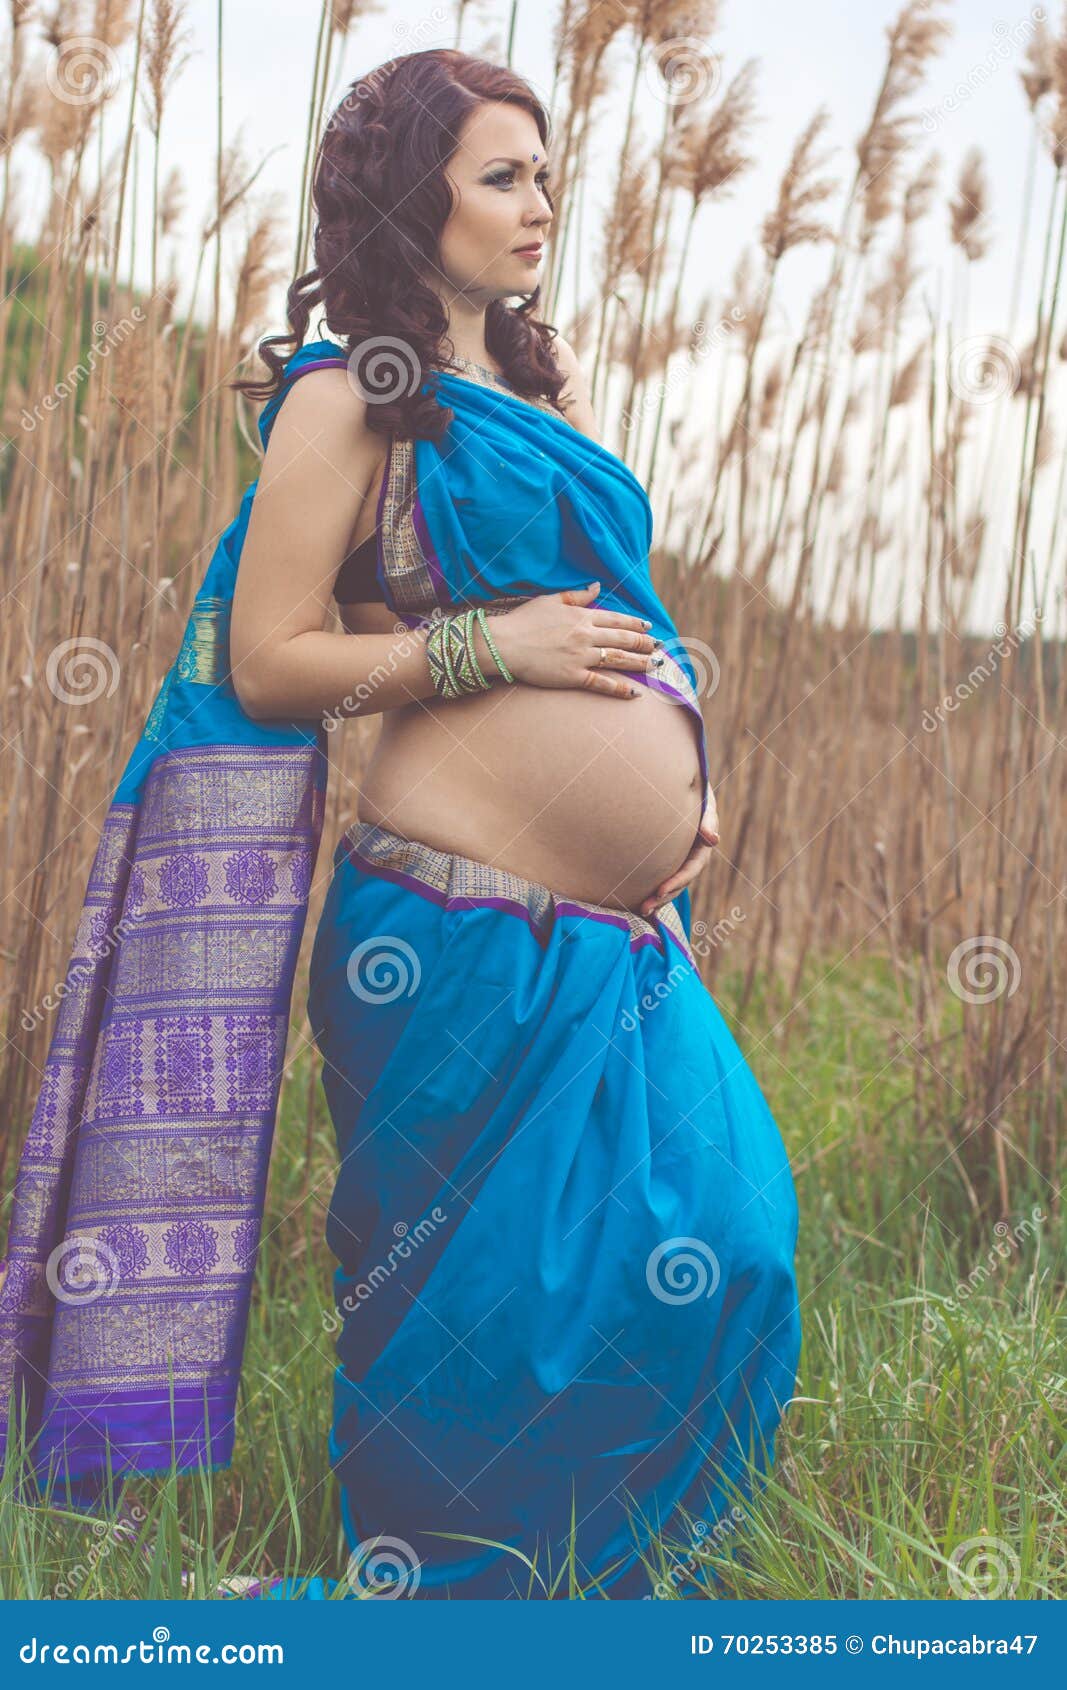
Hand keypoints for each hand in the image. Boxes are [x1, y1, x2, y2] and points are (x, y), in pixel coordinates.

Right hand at [487, 580, 660, 697]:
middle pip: (623, 639)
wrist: (503, 644)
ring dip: (640, 663)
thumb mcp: (550, 600)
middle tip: (660, 648)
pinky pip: (602, 683)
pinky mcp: (573, 676)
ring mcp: (581, 657)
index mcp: (582, 616)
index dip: (635, 623)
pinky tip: (634, 693)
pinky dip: (619, 688)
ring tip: (655, 665)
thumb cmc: (524, 621)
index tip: (648, 627)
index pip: (617, 619)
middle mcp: (586, 636)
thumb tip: (597, 587)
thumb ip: (577, 596)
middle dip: (645, 643)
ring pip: (618, 659)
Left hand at [639, 783, 719, 917]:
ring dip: (658, 899)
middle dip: (664, 897)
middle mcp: (692, 859)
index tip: (660, 890)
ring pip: (671, 885)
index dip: (677, 881)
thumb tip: (713, 839)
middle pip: (680, 883)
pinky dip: (653, 892)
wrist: (681, 788)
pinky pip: (662, 879)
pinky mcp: (668, 861)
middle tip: (645, 908)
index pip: (691, 869)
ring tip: (640, 909)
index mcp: (702, 848)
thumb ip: (708, 819)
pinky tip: (637, 903)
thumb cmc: (694, 793)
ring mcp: (681, 862)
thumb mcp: (704, 802)